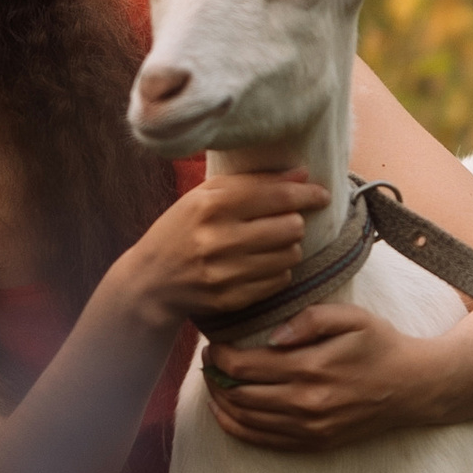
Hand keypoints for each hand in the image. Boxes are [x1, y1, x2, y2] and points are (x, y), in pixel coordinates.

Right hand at [132, 171, 325, 327]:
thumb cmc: (182, 229)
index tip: (321, 194)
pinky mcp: (232, 298)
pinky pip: (279, 280)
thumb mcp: (205, 196)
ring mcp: (226, 272)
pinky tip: (260, 264)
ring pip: (290, 255)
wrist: (151, 280)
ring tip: (270, 243)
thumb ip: (252, 181)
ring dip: (288, 247)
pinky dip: (278, 270)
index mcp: (211, 205)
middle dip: (294, 221)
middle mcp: (219, 238)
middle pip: (291, 226)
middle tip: (283, 221)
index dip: (308, 194)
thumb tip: (303, 174)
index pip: (278, 195)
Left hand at [201, 300, 431, 449]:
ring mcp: (308, 429)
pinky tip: (226, 412)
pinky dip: (236, 427)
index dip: (219, 355)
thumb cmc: (380, 346)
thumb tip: (271, 337)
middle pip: (237, 395)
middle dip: (214, 377)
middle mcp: (305, 403)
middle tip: (209, 360)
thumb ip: (310, 319)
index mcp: (311, 368)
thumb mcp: (352, 318)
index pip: (243, 367)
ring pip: (244, 420)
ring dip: (220, 402)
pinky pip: (262, 441)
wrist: (413, 388)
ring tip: (214, 383)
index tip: (213, 344)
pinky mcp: (313, 443)